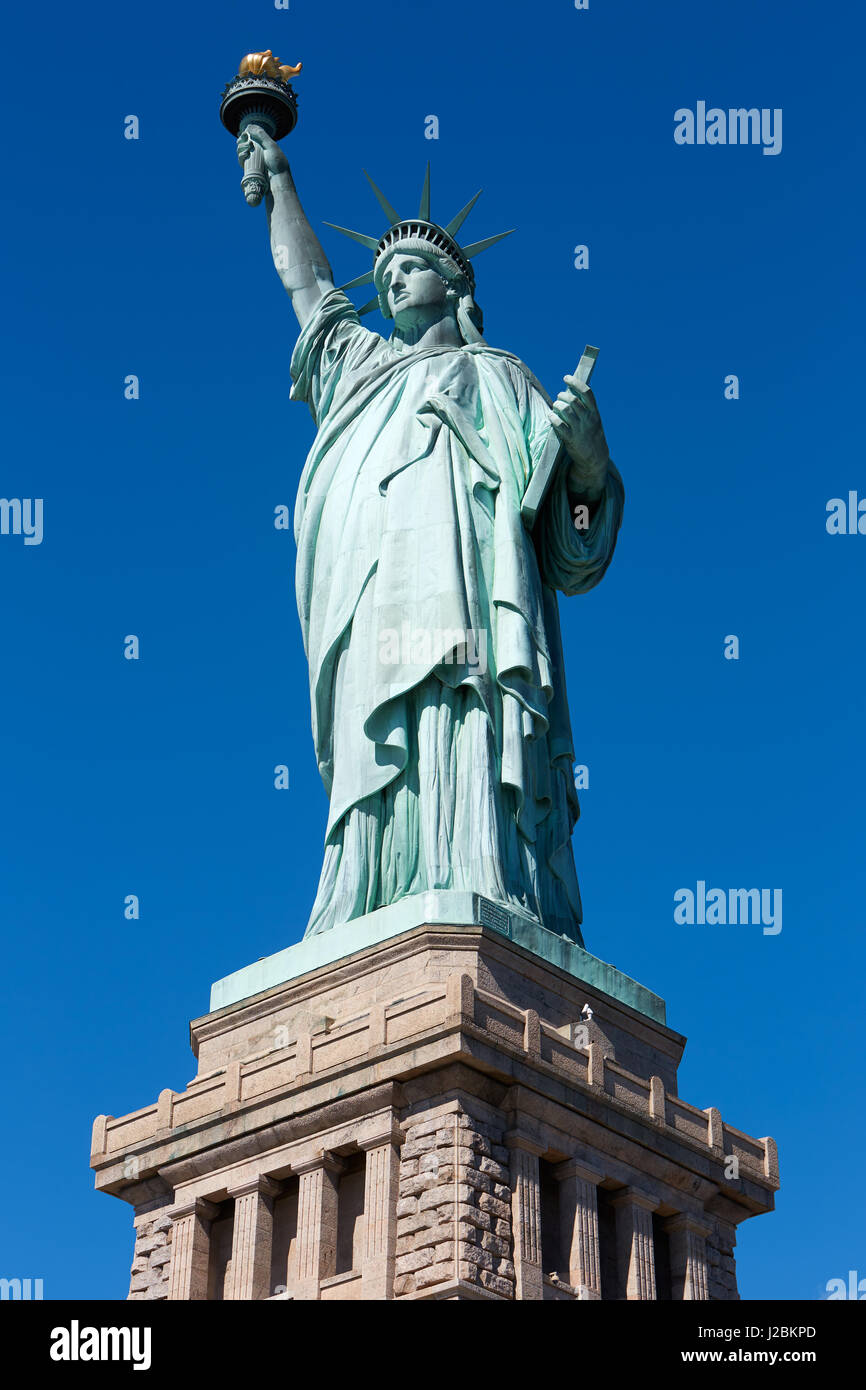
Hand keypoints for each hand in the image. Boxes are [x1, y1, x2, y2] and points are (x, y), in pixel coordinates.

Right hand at [236, 124, 288, 178]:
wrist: (277, 179)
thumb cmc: (277, 162)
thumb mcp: (271, 146)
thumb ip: (261, 135)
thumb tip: (249, 126)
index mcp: (263, 143)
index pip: (251, 134)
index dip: (246, 132)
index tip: (246, 133)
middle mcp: (257, 150)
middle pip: (243, 141)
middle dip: (242, 139)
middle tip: (247, 142)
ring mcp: (252, 158)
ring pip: (240, 149)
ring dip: (241, 146)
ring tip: (248, 148)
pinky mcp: (249, 167)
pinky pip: (240, 159)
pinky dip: (240, 155)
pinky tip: (245, 154)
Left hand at [549, 374, 608, 498]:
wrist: (595, 459)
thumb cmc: (591, 436)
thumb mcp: (594, 421)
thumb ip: (585, 409)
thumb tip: (571, 393)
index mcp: (595, 413)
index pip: (587, 392)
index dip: (575, 382)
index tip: (566, 378)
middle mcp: (588, 419)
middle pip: (573, 400)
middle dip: (562, 396)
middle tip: (559, 398)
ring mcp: (580, 429)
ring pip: (566, 410)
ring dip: (557, 406)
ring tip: (555, 407)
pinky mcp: (571, 439)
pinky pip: (559, 425)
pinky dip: (553, 418)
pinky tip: (551, 416)